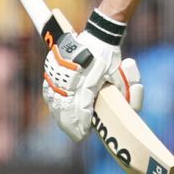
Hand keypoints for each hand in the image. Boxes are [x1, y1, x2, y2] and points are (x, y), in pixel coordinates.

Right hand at [41, 22, 139, 140]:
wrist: (99, 38)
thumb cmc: (111, 61)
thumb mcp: (122, 78)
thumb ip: (124, 96)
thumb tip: (121, 113)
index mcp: (87, 77)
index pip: (80, 106)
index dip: (81, 123)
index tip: (85, 133)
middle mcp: (70, 75)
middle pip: (64, 106)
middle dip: (70, 124)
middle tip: (77, 135)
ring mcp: (58, 71)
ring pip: (54, 100)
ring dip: (60, 116)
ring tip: (68, 128)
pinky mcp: (52, 69)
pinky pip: (48, 91)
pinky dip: (53, 104)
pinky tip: (57, 113)